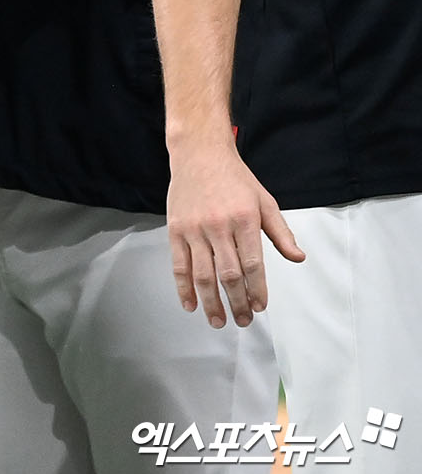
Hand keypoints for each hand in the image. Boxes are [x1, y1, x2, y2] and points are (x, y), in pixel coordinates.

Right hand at [166, 139, 305, 327]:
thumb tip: (298, 258)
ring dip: (211, 302)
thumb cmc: (234, 177)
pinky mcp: (175, 229)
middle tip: (243, 320)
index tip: (259, 307)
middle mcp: (219, 226)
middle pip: (229, 274)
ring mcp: (194, 228)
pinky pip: (179, 264)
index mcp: (244, 219)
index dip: (257, 290)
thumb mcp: (264, 200)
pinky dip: (183, 288)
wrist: (199, 153)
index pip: (253, 264)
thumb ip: (280, 232)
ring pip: (203, 274)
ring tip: (219, 321)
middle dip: (237, 302)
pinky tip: (190, 304)